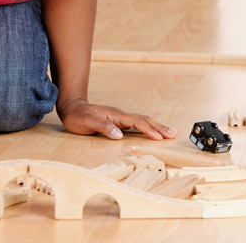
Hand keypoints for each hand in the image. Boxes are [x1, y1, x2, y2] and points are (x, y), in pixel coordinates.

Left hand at [57, 98, 176, 140]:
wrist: (71, 108)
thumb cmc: (78, 116)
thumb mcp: (87, 122)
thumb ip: (103, 127)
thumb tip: (119, 135)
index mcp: (116, 116)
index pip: (137, 122)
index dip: (149, 130)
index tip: (159, 138)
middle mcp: (121, 116)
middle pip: (145, 120)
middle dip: (160, 127)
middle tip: (173, 133)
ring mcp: (121, 119)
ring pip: (143, 122)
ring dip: (157, 127)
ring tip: (169, 132)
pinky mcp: (119, 123)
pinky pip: (137, 125)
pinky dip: (148, 128)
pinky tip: (153, 132)